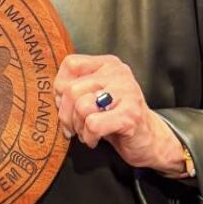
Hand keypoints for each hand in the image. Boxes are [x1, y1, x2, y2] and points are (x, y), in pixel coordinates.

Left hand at [54, 54, 186, 173]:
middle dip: (66, 114)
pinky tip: (96, 139)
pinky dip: (89, 136)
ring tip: (87, 132)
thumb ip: (76, 86)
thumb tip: (54, 95)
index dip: (60, 87)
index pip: (70, 64)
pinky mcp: (130, 115)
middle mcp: (119, 73)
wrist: (148, 139)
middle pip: (71, 89)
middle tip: (74, 126)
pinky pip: (93, 124)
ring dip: (78, 127)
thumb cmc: (115, 116)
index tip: (67, 104)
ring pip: (81, 106)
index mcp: (108, 64)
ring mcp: (127, 93)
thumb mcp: (95, 94)